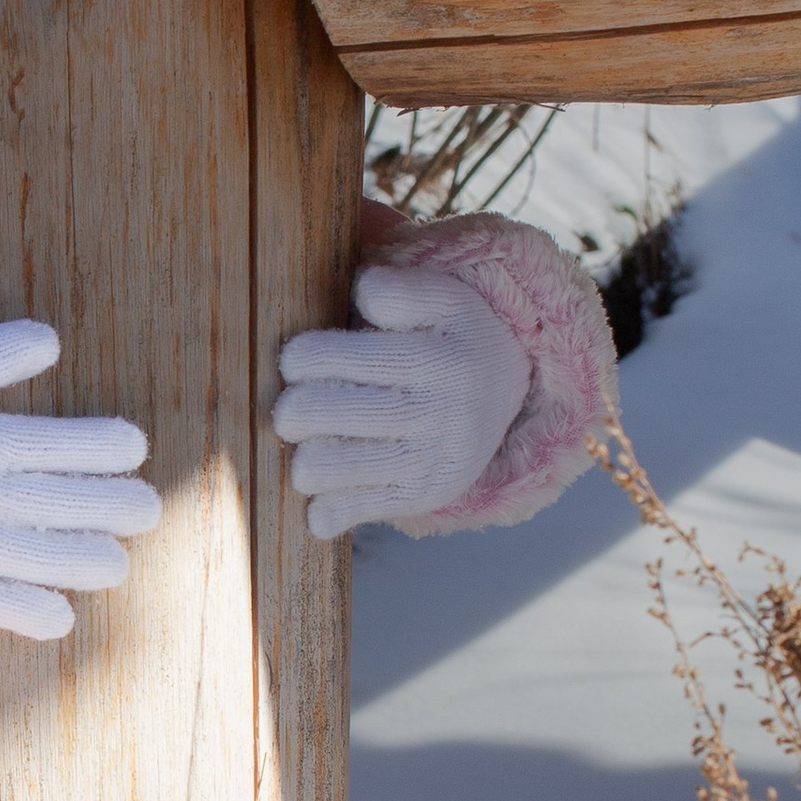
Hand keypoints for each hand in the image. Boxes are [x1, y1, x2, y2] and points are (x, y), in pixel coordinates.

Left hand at [273, 264, 532, 538]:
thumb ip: (391, 286)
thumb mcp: (436, 295)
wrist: (510, 395)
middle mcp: (441, 409)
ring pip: (313, 466)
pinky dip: (319, 499)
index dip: (300, 356)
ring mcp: (430, 461)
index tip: (302, 356)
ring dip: (301, 451)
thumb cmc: (445, 335)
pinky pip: (333, 514)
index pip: (326, 356)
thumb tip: (360, 292)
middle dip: (290, 403)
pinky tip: (334, 477)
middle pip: (307, 411)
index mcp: (437, 352)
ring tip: (315, 437)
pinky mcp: (419, 500)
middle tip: (299, 398)